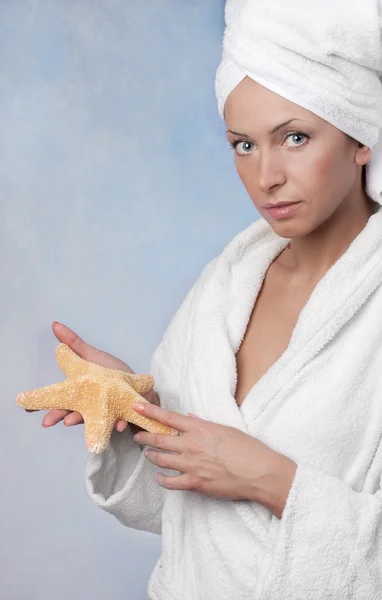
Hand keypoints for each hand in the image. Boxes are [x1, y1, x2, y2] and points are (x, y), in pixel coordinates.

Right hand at [26, 322, 159, 433]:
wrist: (141, 384)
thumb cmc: (114, 373)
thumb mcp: (93, 356)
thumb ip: (74, 344)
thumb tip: (54, 324)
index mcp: (82, 393)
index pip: (60, 400)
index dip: (44, 404)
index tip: (28, 409)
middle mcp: (91, 406)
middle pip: (72, 413)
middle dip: (60, 416)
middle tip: (47, 421)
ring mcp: (106, 414)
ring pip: (94, 421)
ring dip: (86, 422)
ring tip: (76, 421)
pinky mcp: (123, 417)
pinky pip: (121, 423)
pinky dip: (119, 424)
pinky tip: (119, 424)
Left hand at [131, 401, 281, 500]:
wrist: (259, 472)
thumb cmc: (247, 448)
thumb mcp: (226, 429)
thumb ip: (204, 423)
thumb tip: (190, 417)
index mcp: (200, 428)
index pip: (168, 417)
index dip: (150, 411)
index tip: (136, 406)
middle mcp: (191, 445)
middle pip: (159, 439)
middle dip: (144, 436)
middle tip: (137, 435)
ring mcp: (191, 465)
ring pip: (161, 459)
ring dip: (151, 456)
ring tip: (148, 454)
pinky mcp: (194, 483)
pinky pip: (170, 482)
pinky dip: (161, 479)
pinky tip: (159, 477)